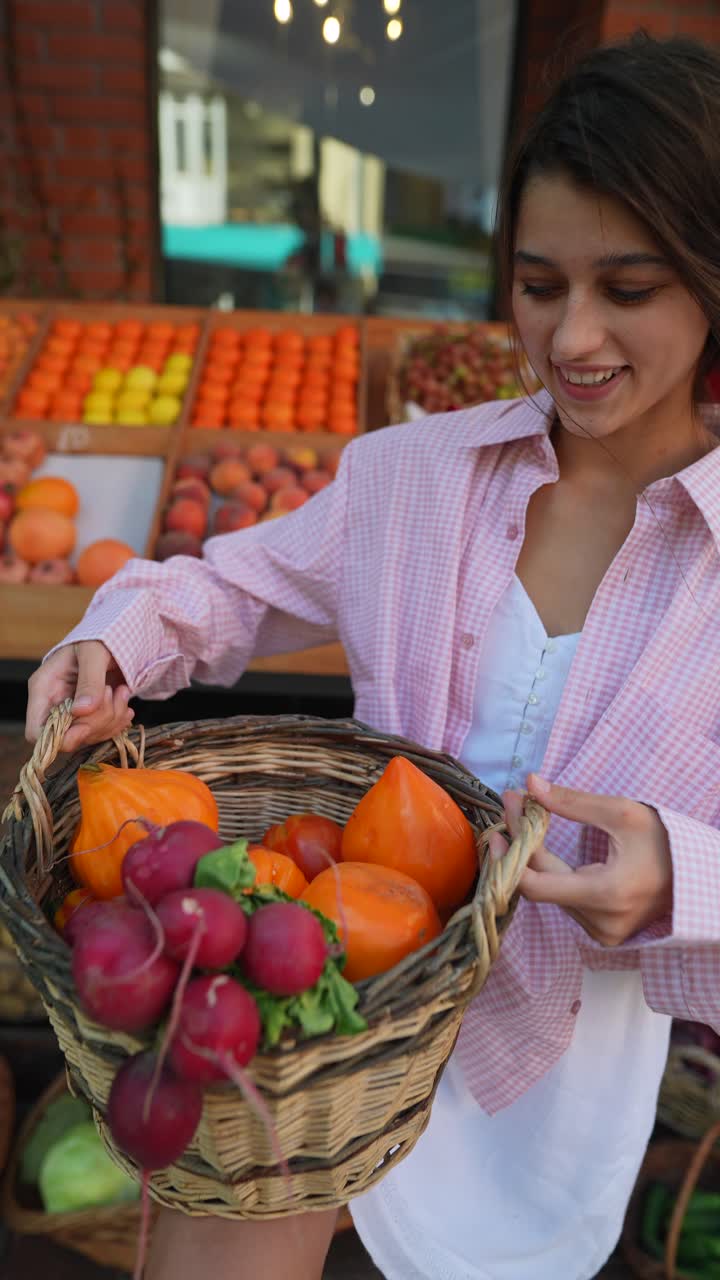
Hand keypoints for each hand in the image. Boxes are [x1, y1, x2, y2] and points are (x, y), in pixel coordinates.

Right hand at [26, 641, 133, 752]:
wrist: (115, 637)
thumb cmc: (98, 637)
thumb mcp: (93, 653)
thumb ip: (89, 681)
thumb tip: (82, 711)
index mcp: (44, 689)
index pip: (36, 732)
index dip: (59, 738)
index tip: (85, 726)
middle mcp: (55, 705)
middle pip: (68, 738)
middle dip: (96, 722)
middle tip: (113, 693)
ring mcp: (73, 713)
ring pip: (89, 737)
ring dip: (112, 719)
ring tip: (122, 691)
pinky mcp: (91, 716)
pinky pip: (103, 732)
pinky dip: (119, 722)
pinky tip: (125, 703)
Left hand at [489, 774, 673, 945]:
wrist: (700, 876)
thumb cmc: (665, 842)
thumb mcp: (622, 813)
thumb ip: (573, 803)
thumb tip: (531, 784)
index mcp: (607, 894)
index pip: (535, 886)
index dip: (511, 852)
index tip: (505, 815)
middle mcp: (602, 922)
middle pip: (541, 886)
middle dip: (521, 843)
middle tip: (512, 805)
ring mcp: (603, 933)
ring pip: (552, 895)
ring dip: (535, 860)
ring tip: (525, 823)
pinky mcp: (604, 935)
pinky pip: (566, 903)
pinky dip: (553, 877)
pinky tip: (541, 853)